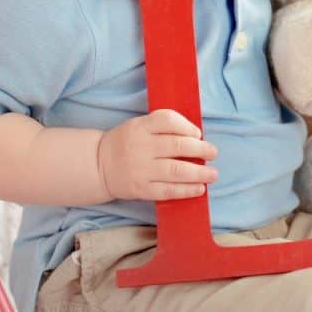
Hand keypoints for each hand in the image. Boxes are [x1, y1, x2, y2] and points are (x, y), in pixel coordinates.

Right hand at [97, 109, 218, 201]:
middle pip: (176, 146)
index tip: (198, 134)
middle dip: (200, 150)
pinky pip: (167, 191)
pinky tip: (199, 189)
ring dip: (198, 173)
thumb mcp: (138, 126)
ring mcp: (140, 170)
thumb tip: (196, 136)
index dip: (187, 126)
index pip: (167, 120)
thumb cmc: (126, 142)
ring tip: (213, 174)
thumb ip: (162, 128)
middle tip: (213, 153)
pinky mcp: (141, 189)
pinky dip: (185, 190)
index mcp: (140, 127)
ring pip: (175, 171)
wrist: (98, 165)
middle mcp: (140, 147)